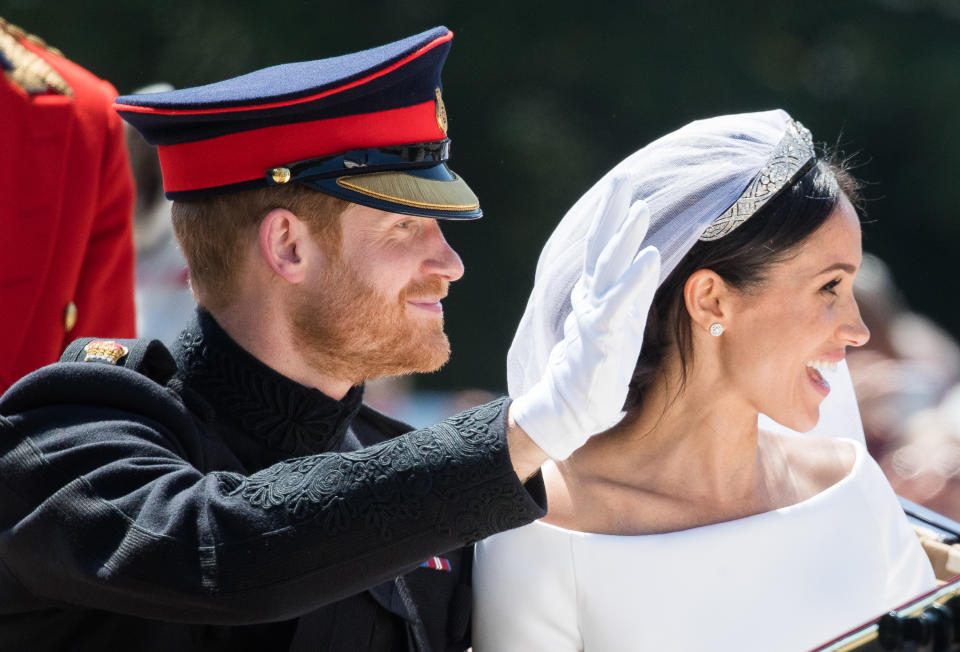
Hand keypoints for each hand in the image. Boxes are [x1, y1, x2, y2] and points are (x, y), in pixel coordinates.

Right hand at [510, 174, 659, 459]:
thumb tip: (642, 273)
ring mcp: (596, 315)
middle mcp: (592, 298)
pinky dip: (635, 277)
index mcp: (595, 294)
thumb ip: (624, 298)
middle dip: (612, 210)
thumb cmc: (595, 370)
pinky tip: (650, 256)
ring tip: (642, 208)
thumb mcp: (614, 326)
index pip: (602, 248)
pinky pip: (620, 301)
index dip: (611, 216)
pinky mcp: (603, 335)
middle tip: (624, 176)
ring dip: (625, 236)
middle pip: (600, 245)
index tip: (624, 186)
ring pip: (609, 267)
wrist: (571, 406)